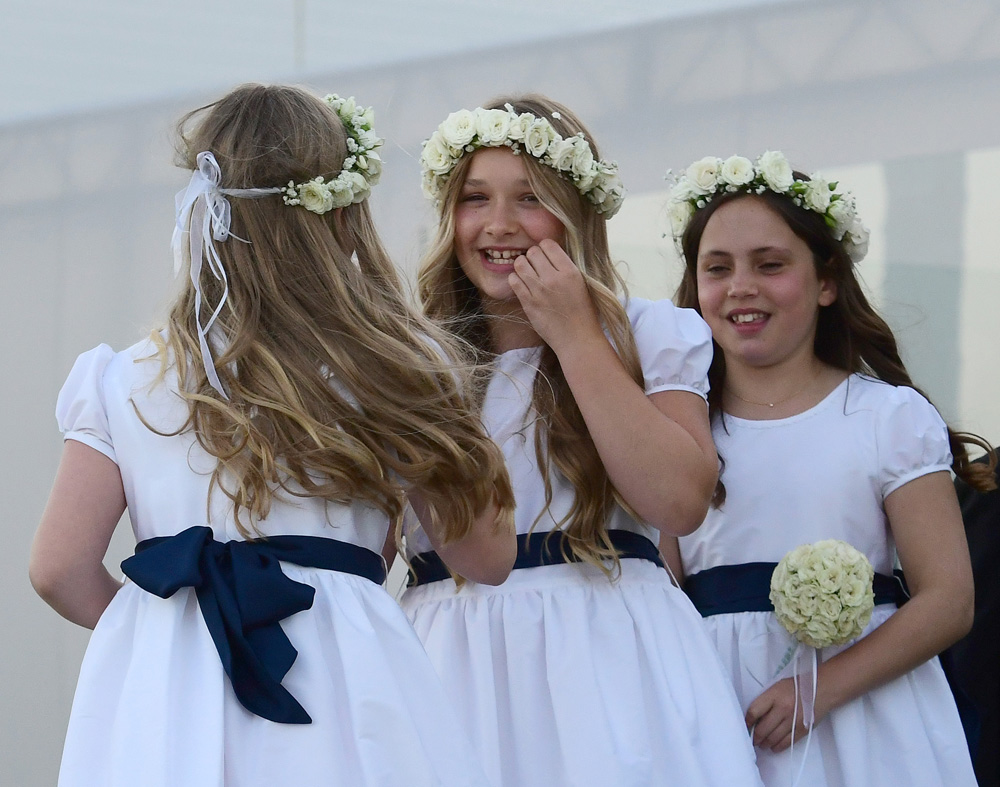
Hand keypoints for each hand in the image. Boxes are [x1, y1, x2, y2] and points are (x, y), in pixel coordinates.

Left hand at [507, 239, 601, 353]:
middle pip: (533, 252)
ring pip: (520, 263)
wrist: (577, 338)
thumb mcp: (582, 283)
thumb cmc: (583, 312)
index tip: (546, 256)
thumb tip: (549, 253)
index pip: (548, 244)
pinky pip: (514, 280)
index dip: (545, 248)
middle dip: (533, 256)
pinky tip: (523, 284)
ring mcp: (539, 291)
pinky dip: (516, 279)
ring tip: (528, 273)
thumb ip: (566, 267)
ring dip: (522, 265)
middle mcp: (553, 278)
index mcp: (570, 271)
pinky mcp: (528, 303)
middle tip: (536, 266)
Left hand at [745, 677, 825, 751]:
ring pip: (773, 737)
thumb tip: (755, 717)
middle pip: (762, 728)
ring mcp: (792, 720)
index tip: (746, 726)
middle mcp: (782, 708)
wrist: (820, 690)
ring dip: (765, 743)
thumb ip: (766, 700)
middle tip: (753, 740)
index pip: (754, 711)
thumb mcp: (777, 688)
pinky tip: (773, 747)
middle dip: (755, 737)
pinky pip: (787, 742)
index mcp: (774, 695)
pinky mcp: (802, 730)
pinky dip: (778, 747)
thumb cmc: (796, 687)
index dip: (747, 721)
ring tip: (762, 744)